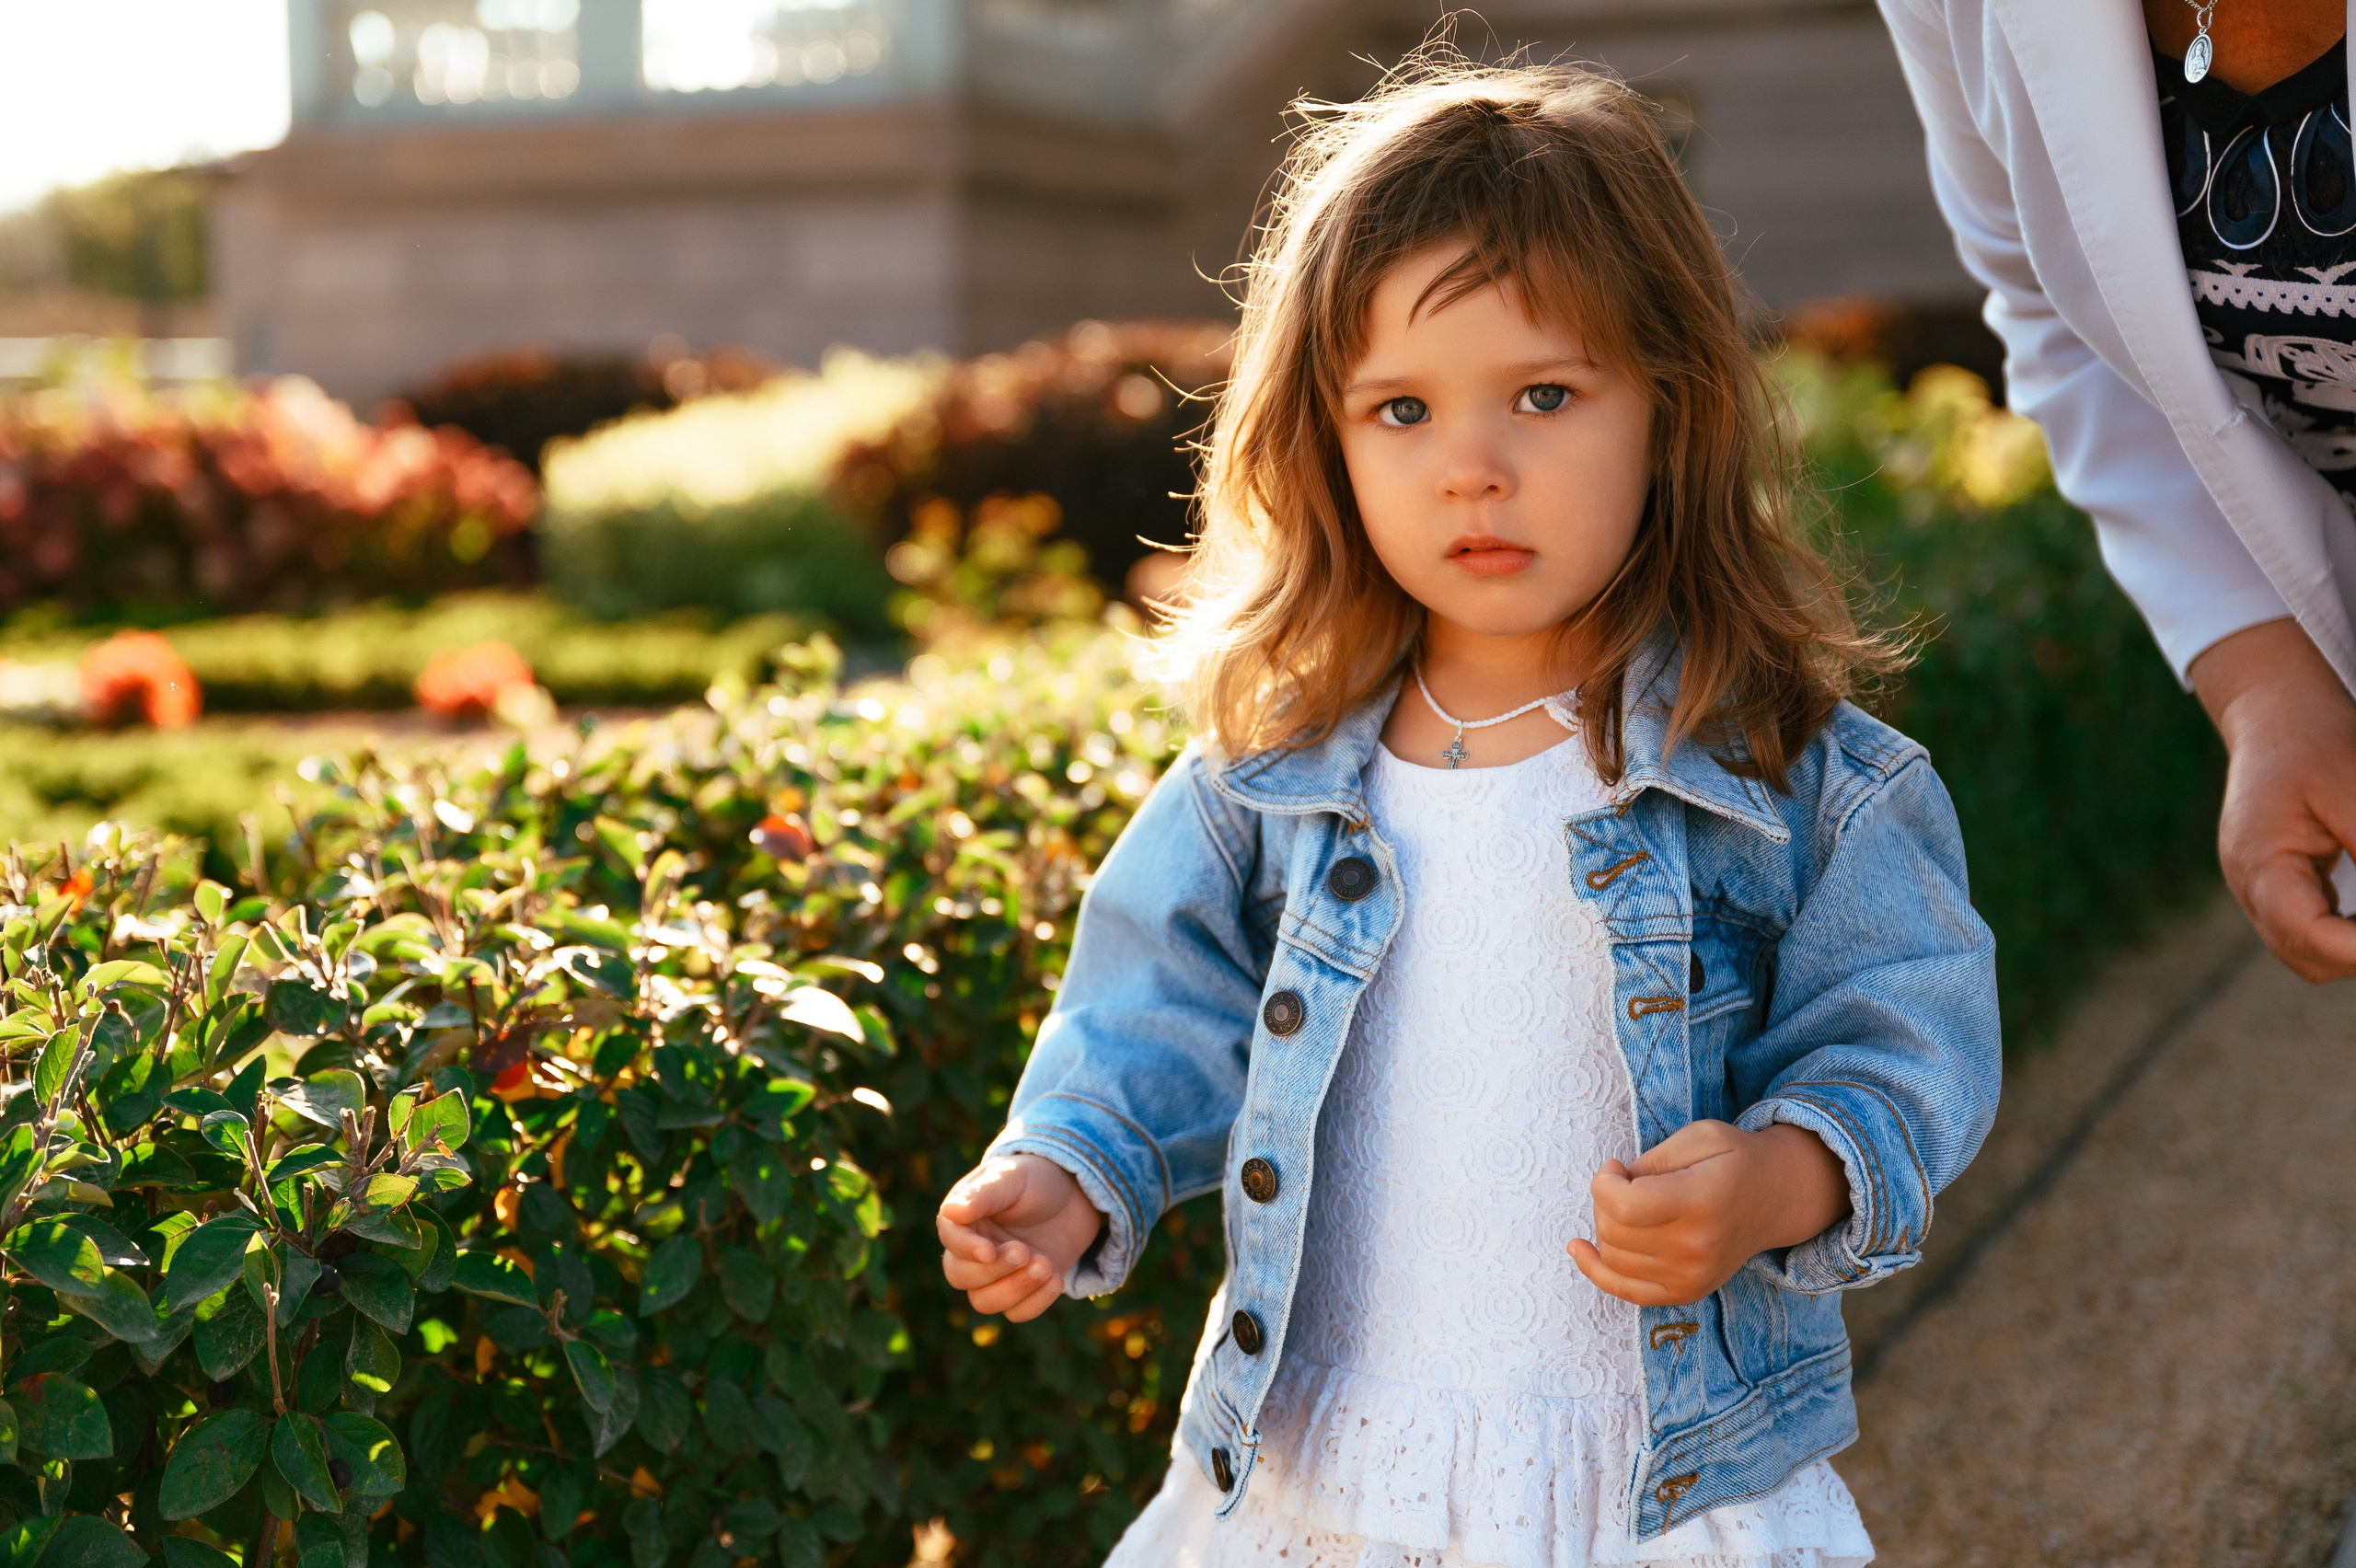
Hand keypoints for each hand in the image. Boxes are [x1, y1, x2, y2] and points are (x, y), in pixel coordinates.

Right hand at [936, 1153, 1104, 1322]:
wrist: (1075, 1195)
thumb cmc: (1037, 1179)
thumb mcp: (1014, 1177)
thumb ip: (984, 1193)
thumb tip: (950, 1210)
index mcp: (963, 1218)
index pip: (951, 1239)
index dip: (966, 1249)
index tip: (990, 1252)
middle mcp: (971, 1250)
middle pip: (961, 1277)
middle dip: (993, 1271)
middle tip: (1025, 1252)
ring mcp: (995, 1274)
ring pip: (985, 1301)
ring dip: (1015, 1289)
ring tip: (1046, 1265)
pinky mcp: (1021, 1290)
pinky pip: (1016, 1312)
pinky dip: (1036, 1302)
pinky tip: (1056, 1279)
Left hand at [1568, 1120, 1849, 1306]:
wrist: (1777, 1198)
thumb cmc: (1733, 1159)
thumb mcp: (1698, 1137)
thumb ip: (1651, 1161)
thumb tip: (1612, 1188)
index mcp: (1701, 1201)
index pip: (1623, 1206)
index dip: (1604, 1182)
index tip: (1616, 1167)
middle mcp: (1697, 1247)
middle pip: (1613, 1231)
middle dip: (1603, 1200)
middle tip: (1625, 1182)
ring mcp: (1692, 1276)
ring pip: (1613, 1258)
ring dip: (1606, 1227)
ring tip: (1629, 1206)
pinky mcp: (1686, 1291)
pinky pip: (1625, 1290)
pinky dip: (1596, 1270)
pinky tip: (1579, 1248)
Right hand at [2188, 618, 2355, 981]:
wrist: (2275, 712)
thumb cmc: (2313, 739)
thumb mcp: (2354, 790)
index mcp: (2257, 861)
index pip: (2306, 933)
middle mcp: (2248, 885)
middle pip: (2305, 955)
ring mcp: (2254, 888)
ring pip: (2305, 951)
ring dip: (2351, 947)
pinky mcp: (2272, 883)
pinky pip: (2307, 931)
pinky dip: (2344, 932)